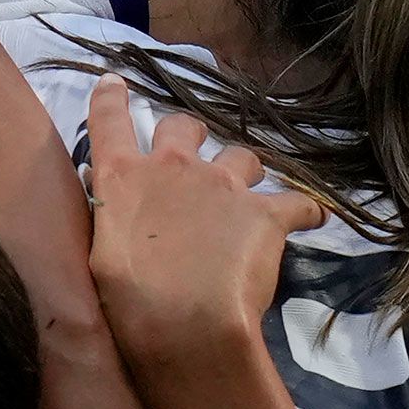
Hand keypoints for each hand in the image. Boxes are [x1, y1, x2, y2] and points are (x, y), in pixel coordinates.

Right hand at [84, 75, 322, 360]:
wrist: (184, 325)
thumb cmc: (126, 300)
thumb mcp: (99, 253)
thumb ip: (111, 217)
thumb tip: (116, 201)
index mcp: (123, 177)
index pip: (109, 122)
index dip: (111, 99)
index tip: (115, 83)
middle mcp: (172, 167)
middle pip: (184, 125)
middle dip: (189, 136)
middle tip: (192, 164)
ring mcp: (222, 185)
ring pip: (242, 156)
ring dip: (243, 172)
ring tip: (245, 202)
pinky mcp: (265, 212)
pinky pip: (299, 202)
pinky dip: (305, 211)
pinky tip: (309, 221)